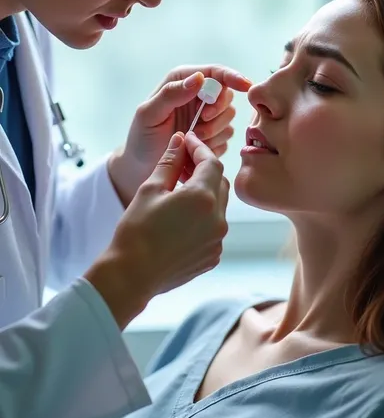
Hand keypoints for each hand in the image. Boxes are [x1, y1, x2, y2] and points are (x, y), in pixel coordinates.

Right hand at [85, 132, 229, 328]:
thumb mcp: (150, 189)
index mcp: (202, 198)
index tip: (187, 142)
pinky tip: (181, 218)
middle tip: (182, 164)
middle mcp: (218, 219)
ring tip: (180, 192)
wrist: (131, 275)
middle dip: (204, 170)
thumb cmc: (136, 231)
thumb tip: (180, 141)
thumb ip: (170, 162)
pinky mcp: (213, 255)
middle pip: (219, 182)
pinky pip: (214, 228)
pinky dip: (203, 217)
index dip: (200, 149)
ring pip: (219, 206)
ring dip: (205, 194)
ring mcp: (217, 240)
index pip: (211, 162)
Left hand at [108, 65, 250, 204]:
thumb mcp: (149, 113)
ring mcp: (207, 117)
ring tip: (192, 139)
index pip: (215, 73)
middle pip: (227, 95)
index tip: (245, 86)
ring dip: (214, 130)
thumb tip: (199, 78)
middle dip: (218, 110)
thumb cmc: (142, 137)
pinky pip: (227, 137)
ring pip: (229, 117)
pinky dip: (214, 144)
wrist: (142, 167)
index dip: (233, 76)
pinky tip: (196, 149)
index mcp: (183, 82)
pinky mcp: (214, 136)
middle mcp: (198, 96)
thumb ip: (172, 93)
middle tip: (201, 122)